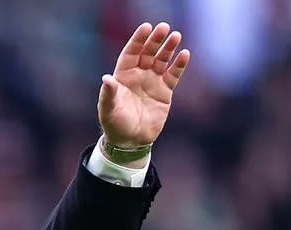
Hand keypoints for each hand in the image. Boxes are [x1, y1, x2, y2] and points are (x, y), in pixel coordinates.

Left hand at [98, 22, 190, 148]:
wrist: (130, 141)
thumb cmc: (115, 125)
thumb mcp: (108, 110)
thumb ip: (108, 94)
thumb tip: (106, 79)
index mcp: (123, 76)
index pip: (131, 53)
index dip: (138, 40)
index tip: (146, 27)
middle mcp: (138, 76)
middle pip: (148, 53)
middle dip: (155, 40)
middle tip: (164, 27)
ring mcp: (152, 82)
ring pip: (162, 61)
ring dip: (168, 48)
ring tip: (176, 36)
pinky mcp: (165, 92)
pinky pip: (173, 75)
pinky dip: (179, 65)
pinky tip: (185, 54)